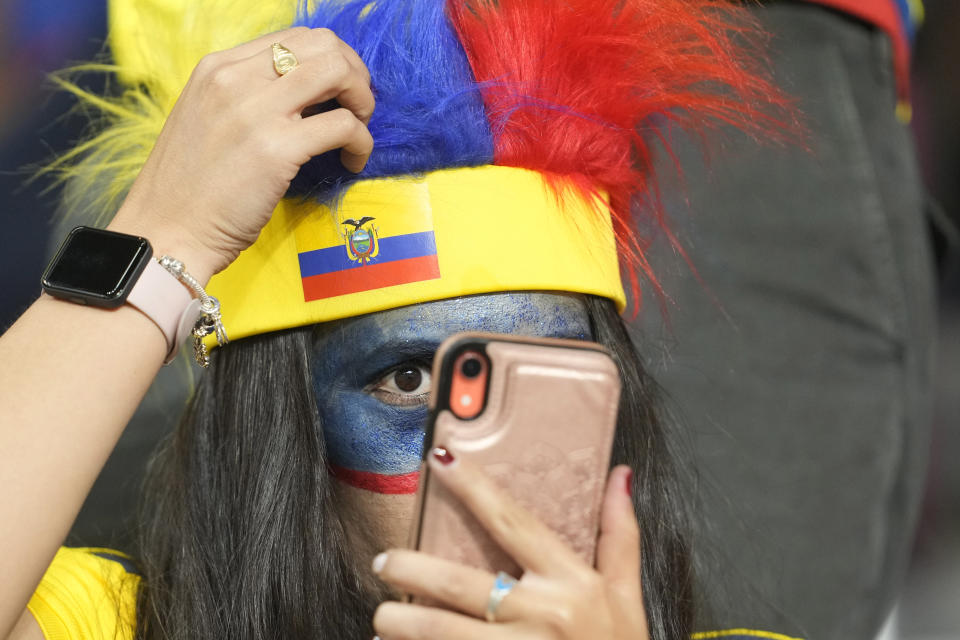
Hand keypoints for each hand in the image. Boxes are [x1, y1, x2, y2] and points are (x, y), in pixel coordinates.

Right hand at [110, 26, 374, 282]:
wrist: (166, 232)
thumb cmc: (189, 189)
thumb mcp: (207, 119)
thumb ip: (247, 97)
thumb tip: (305, 95)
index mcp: (217, 68)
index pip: (293, 37)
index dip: (329, 59)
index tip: (338, 90)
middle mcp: (235, 79)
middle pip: (322, 45)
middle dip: (353, 73)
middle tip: (357, 108)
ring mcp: (256, 111)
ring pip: (337, 72)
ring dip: (361, 100)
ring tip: (358, 130)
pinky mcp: (278, 149)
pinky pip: (344, 125)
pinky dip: (361, 142)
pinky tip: (351, 161)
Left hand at [371, 448, 648, 639]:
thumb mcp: (626, 595)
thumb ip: (619, 533)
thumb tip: (620, 475)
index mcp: (570, 582)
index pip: (513, 522)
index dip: (474, 488)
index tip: (440, 458)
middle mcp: (542, 616)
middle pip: (459, 583)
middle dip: (410, 570)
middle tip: (383, 563)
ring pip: (442, 633)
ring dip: (401, 625)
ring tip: (382, 619)